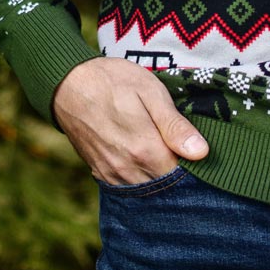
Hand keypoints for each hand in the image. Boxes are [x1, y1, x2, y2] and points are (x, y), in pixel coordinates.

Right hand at [52, 58, 208, 185]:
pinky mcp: (100, 173)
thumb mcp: (151, 92)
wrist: (68, 84)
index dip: (193, 163)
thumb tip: (201, 153)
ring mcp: (111, 174)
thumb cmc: (114, 81)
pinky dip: (140, 176)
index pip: (182, 175)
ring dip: (158, 174)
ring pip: (146, 188)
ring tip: (161, 147)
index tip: (196, 147)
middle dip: (178, 172)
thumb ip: (174, 126)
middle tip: (180, 144)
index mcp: (145, 149)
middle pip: (165, 184)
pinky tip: (144, 156)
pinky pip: (127, 186)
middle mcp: (127, 169)